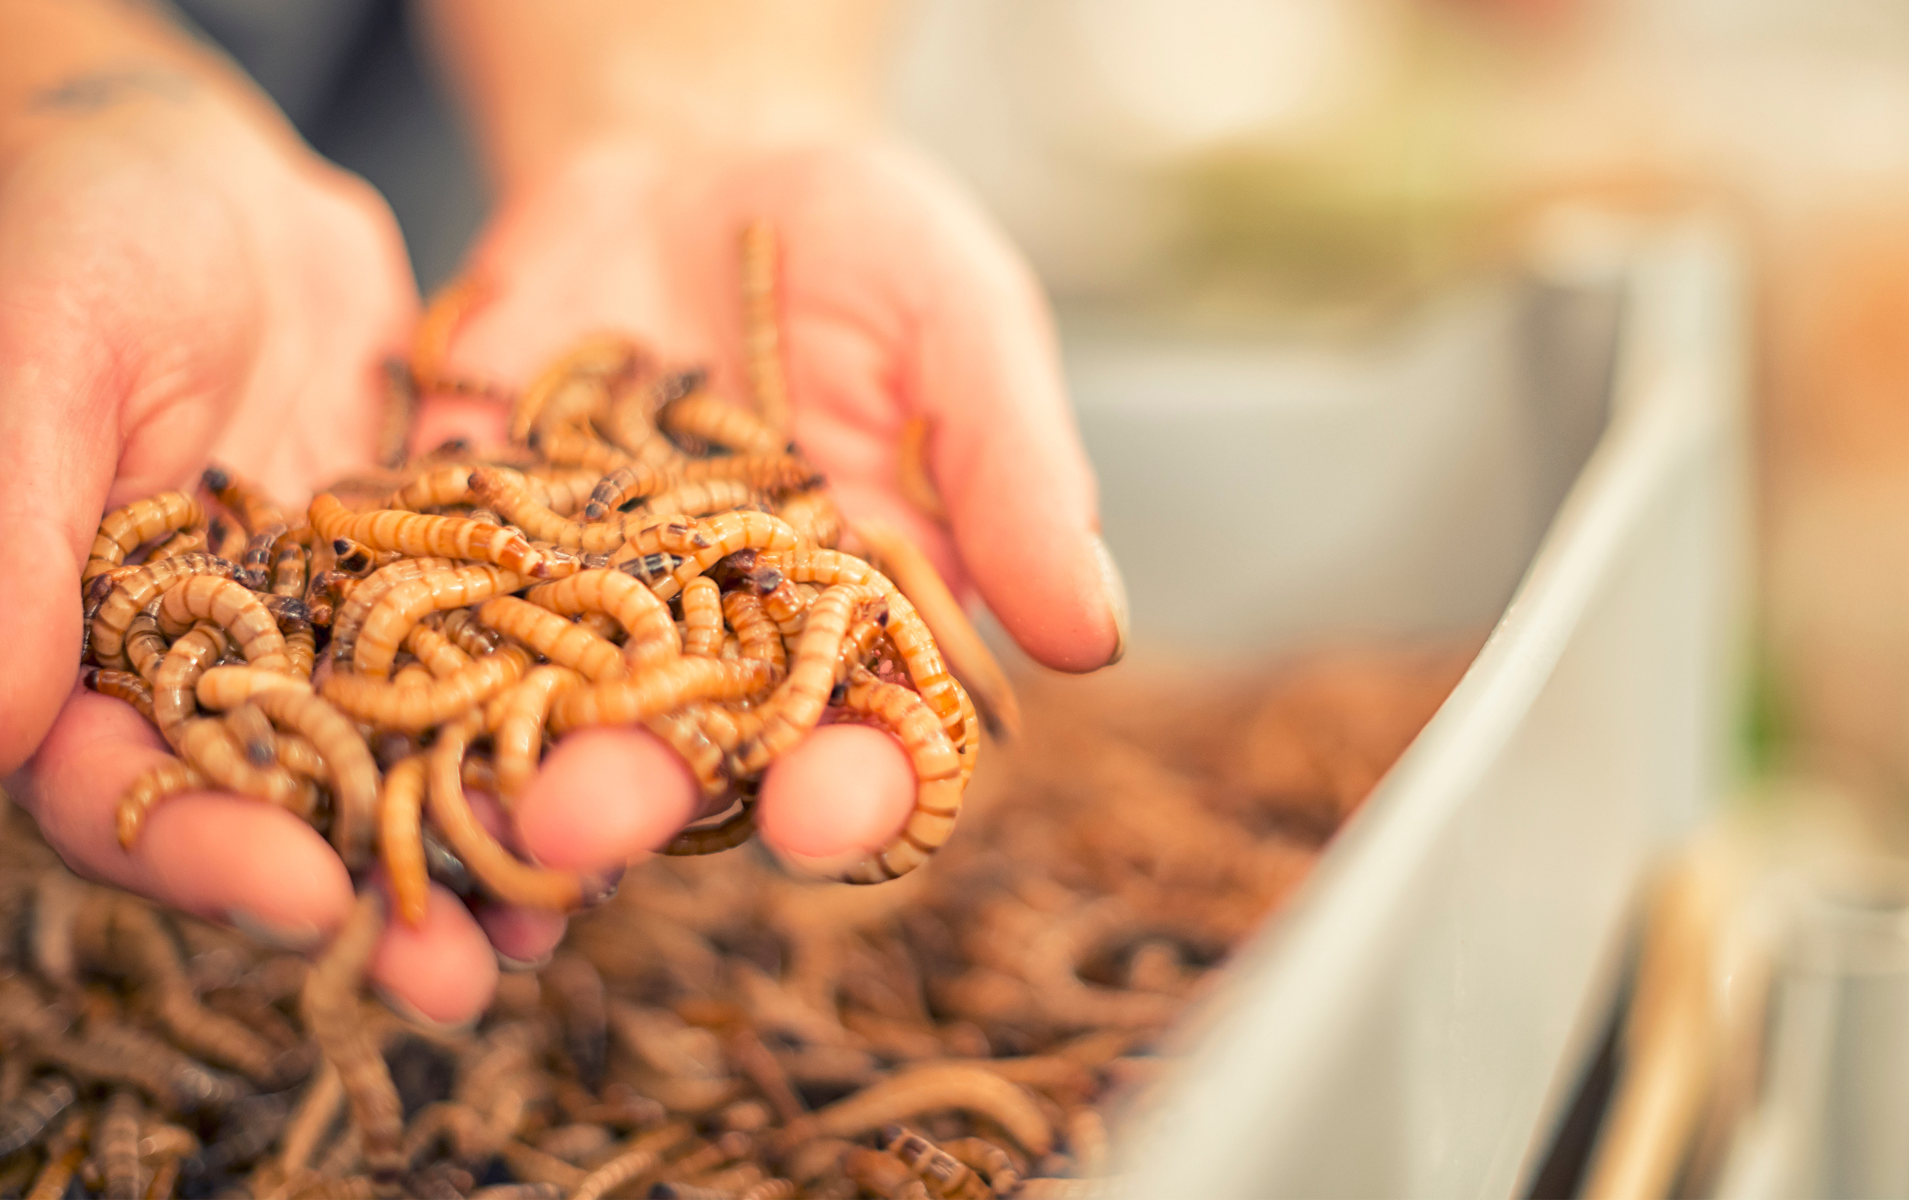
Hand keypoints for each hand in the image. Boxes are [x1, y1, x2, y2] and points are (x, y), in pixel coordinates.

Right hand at [0, 90, 509, 1024]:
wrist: (206, 174)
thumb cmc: (79, 240)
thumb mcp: (42, 364)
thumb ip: (12, 539)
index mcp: (81, 649)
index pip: (124, 785)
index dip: (202, 848)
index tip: (298, 894)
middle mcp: (210, 668)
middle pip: (282, 810)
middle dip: (368, 891)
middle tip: (457, 980)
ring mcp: (325, 634)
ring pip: (401, 761)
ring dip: (473, 842)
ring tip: (556, 922)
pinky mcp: (428, 584)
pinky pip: (489, 670)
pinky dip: (539, 727)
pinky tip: (615, 783)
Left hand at [415, 133, 1125, 929]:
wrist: (692, 162)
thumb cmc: (861, 248)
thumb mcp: (959, 325)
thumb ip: (1016, 472)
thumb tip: (1091, 633)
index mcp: (866, 630)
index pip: (874, 745)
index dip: (858, 793)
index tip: (832, 810)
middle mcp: (725, 656)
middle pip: (690, 766)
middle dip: (646, 804)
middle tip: (593, 820)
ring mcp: (591, 619)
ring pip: (548, 725)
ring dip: (501, 775)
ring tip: (470, 798)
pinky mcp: (471, 561)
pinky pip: (430, 632)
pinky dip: (396, 680)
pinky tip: (353, 724)